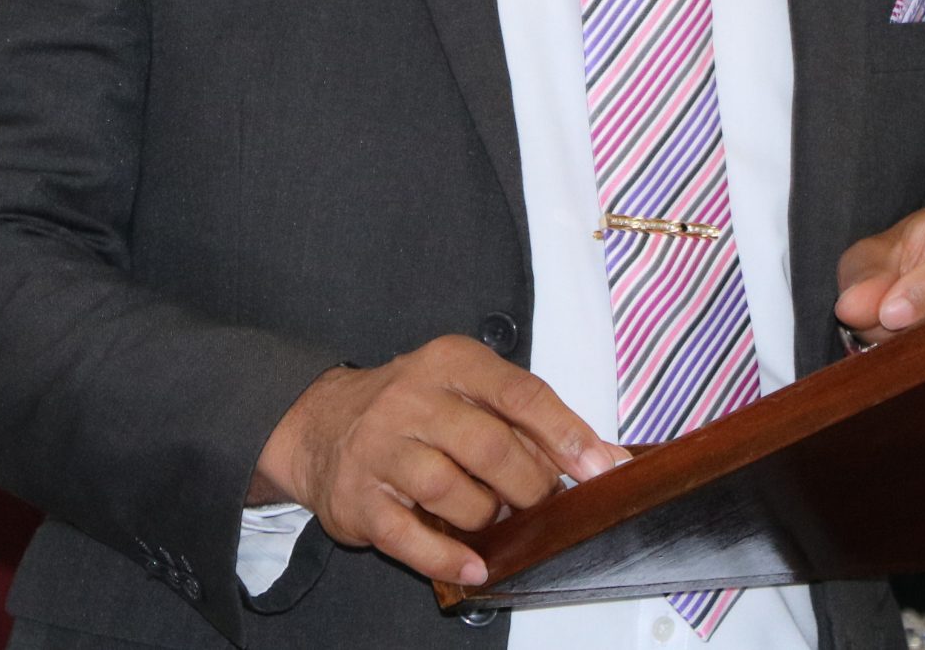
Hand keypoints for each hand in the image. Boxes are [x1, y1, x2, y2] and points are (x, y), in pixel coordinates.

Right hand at [249, 333, 626, 586]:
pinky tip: (474, 562)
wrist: (321, 424)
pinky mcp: (358, 498)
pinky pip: (411, 538)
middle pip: (489, 447)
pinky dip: (449, 556)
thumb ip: (529, 420)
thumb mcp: (466, 391)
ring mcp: (379, 448)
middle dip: (528, 485)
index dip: (565, 434)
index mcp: (448, 363)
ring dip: (486, 516)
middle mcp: (410, 399)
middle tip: (537, 501)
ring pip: (452, 493)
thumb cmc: (410, 410)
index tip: (599, 467)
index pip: (519, 394)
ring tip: (491, 515)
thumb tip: (603, 458)